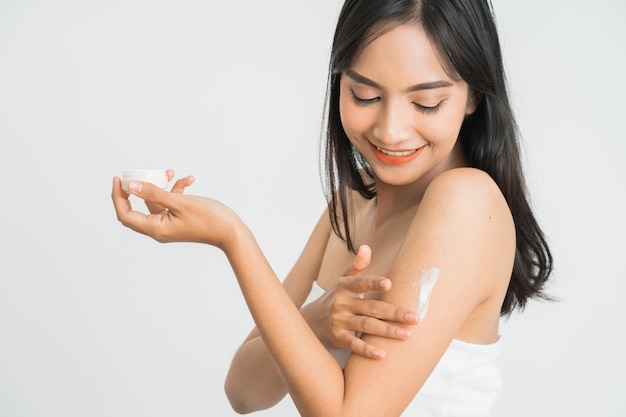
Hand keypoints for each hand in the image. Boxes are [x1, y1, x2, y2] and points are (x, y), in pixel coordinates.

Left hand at [112, 171, 240, 248]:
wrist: (230, 231)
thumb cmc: (208, 220)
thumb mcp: (180, 203)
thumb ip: (154, 193)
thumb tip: (132, 186)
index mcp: (155, 228)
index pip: (125, 214)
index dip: (118, 197)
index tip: (119, 179)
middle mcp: (159, 228)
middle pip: (136, 209)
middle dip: (135, 190)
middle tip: (134, 175)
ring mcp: (169, 224)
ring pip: (155, 202)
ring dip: (161, 186)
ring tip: (171, 172)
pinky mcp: (178, 219)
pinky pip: (169, 203)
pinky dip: (176, 190)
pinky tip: (189, 180)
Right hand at [301, 245, 418, 359]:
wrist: (309, 322)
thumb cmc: (334, 298)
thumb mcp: (342, 281)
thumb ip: (357, 266)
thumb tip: (367, 247)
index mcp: (345, 286)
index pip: (361, 282)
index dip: (374, 283)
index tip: (389, 284)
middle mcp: (341, 303)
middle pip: (372, 307)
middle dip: (395, 313)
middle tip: (415, 318)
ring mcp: (339, 321)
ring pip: (366, 326)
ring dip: (387, 331)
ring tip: (407, 335)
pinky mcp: (337, 338)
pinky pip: (354, 344)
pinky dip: (367, 350)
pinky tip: (382, 354)